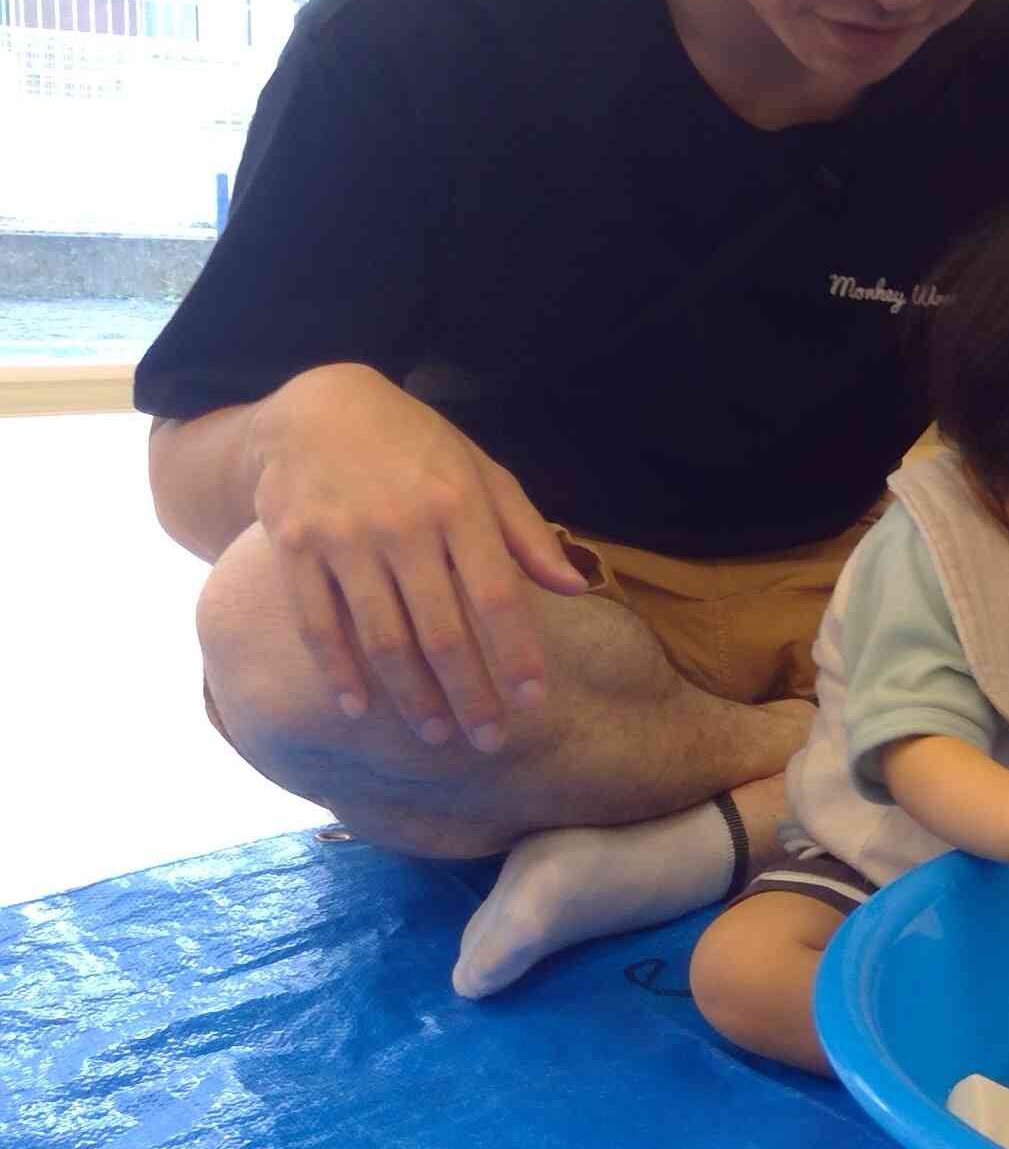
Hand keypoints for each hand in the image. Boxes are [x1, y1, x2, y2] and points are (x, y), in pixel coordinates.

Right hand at [247, 363, 590, 750]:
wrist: (317, 408)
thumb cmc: (417, 448)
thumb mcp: (482, 473)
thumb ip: (525, 532)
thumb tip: (573, 587)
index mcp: (458, 506)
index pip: (496, 595)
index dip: (516, 653)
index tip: (532, 700)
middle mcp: (402, 525)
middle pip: (442, 630)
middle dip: (469, 693)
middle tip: (488, 741)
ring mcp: (343, 538)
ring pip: (382, 637)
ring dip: (410, 695)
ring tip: (436, 733)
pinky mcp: (294, 548)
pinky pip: (317, 623)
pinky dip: (337, 671)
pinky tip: (359, 709)